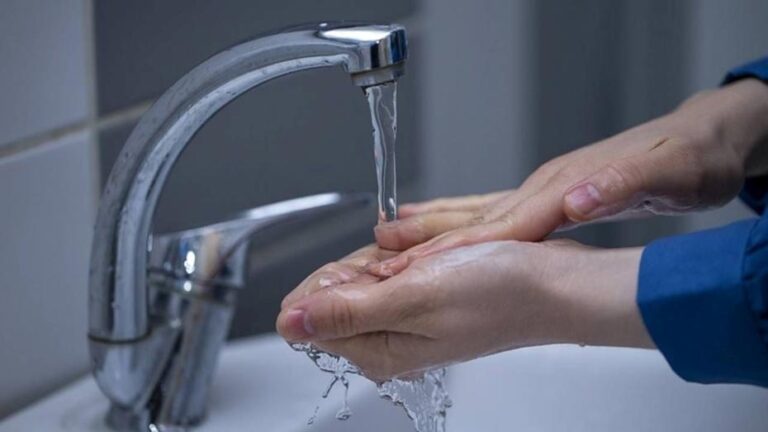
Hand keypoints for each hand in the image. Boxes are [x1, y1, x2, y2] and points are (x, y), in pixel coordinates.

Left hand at [276, 240, 651, 380]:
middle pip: (339, 292)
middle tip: (415, 264)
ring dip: (395, 256)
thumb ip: (346, 312)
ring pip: (369, 276)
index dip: (329, 279)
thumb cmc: (499, 294)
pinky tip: (441, 256)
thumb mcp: (413, 298)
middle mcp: (387, 339)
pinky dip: (414, 254)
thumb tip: (289, 324)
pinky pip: (399, 270)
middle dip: (368, 264)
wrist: (556, 286)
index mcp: (376, 348)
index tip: (371, 266)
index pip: (312, 314)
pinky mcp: (427, 301)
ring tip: (437, 261)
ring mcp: (408, 320)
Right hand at [372, 79, 767, 275]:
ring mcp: (543, 190)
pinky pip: (493, 211)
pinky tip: (445, 229)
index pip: (500, 224)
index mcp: (564, 188)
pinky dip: (460, 221)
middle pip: (472, 216)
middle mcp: (545, 187)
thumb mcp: (665, 173)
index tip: (415, 265)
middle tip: (376, 251)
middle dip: (423, 236)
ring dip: (431, 226)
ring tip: (389, 235)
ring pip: (475, 211)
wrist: (702, 141)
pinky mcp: (549, 196)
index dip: (455, 247)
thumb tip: (574, 199)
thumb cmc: (687, 159)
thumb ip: (615, 186)